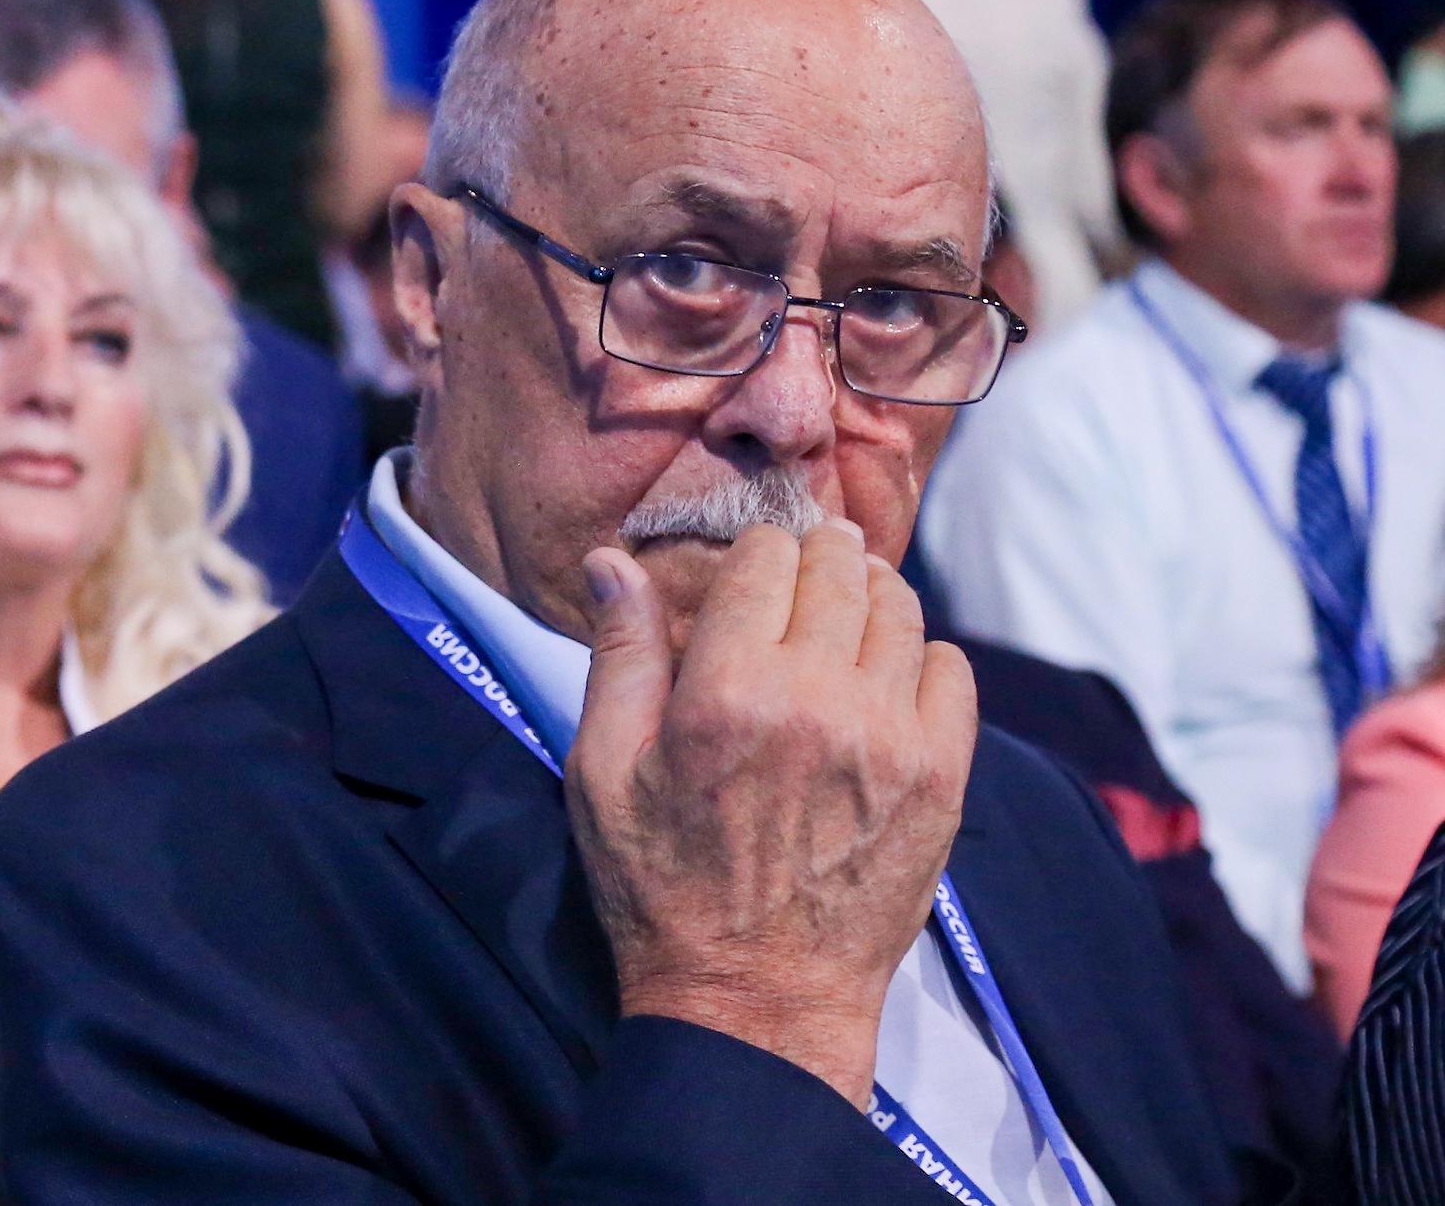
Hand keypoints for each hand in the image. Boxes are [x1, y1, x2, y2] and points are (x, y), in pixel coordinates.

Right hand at [565, 521, 976, 1107]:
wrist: (757, 1002)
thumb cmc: (662, 890)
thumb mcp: (603, 773)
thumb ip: (618, 657)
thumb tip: (608, 559)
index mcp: (725, 692)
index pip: (765, 556)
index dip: (754, 555)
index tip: (747, 578)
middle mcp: (816, 701)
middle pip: (839, 567)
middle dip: (815, 560)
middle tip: (798, 584)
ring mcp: (890, 738)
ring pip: (900, 608)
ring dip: (868, 601)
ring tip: (840, 628)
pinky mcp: (941, 777)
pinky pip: (952, 669)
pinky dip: (922, 659)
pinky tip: (883, 686)